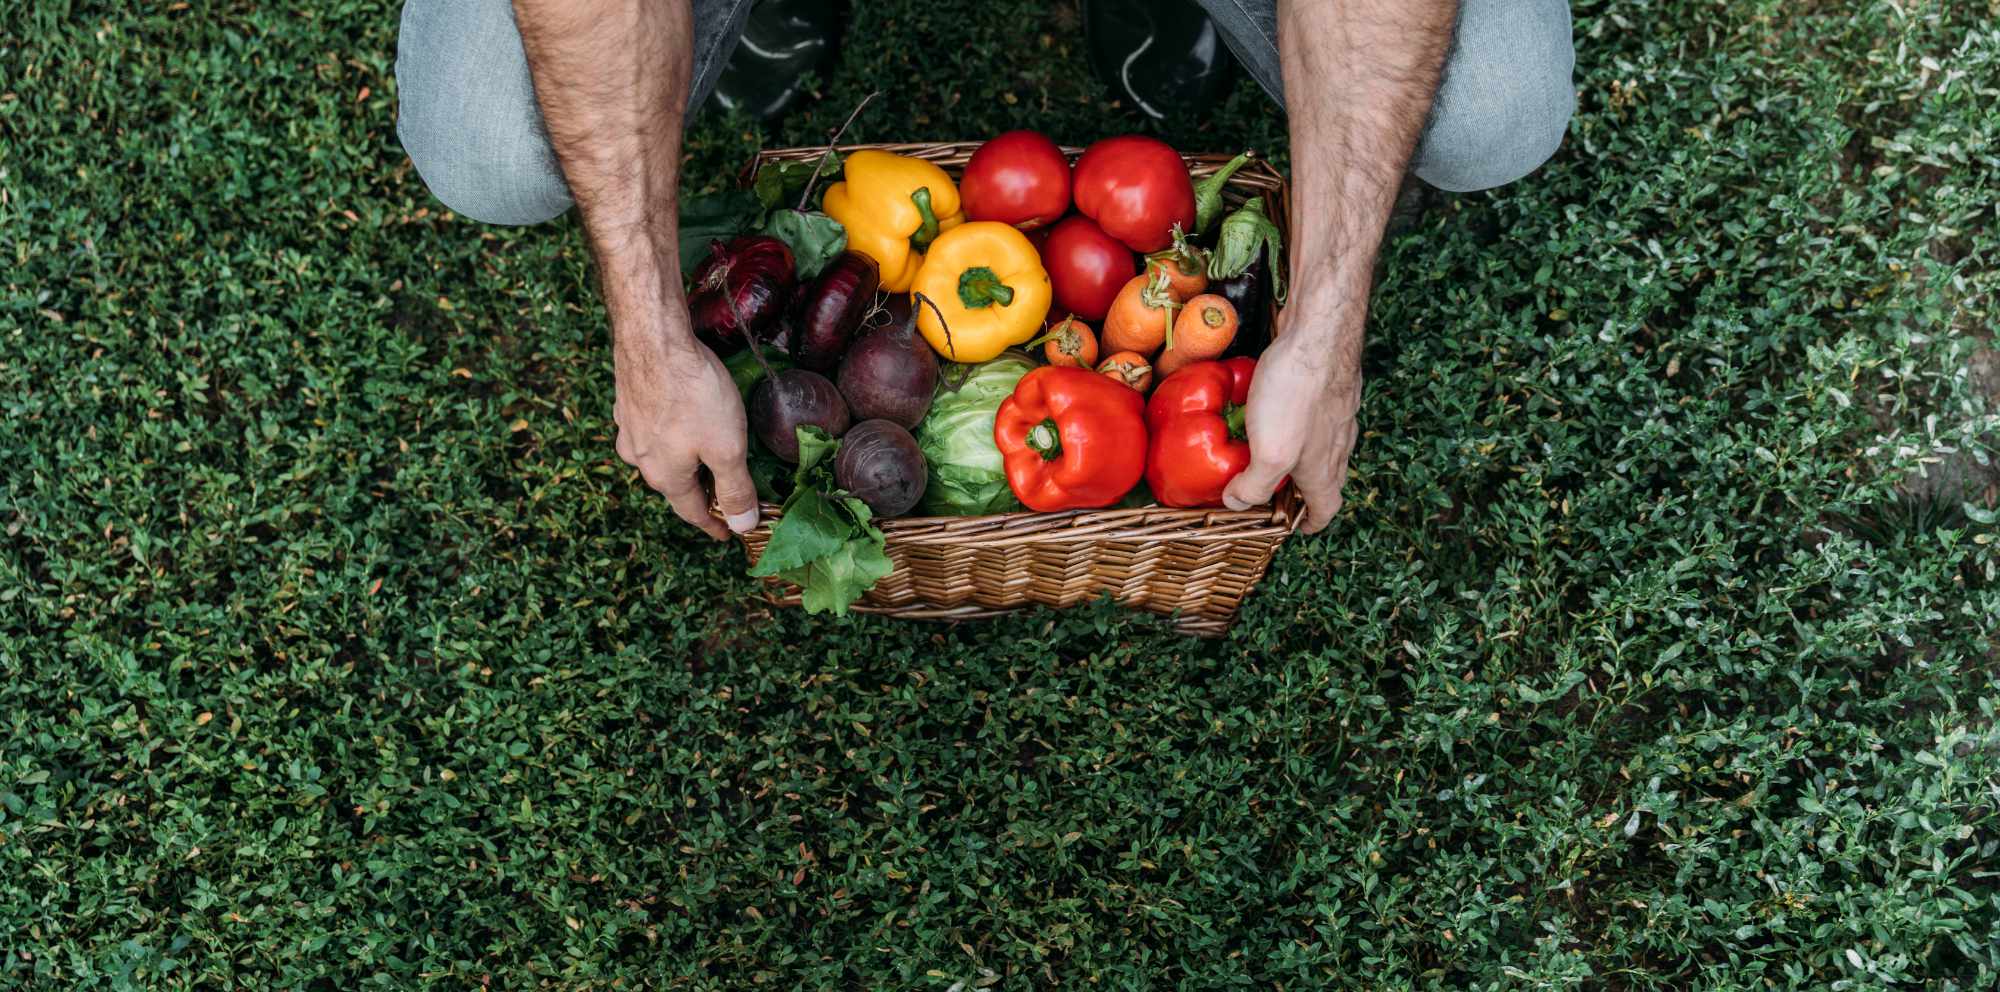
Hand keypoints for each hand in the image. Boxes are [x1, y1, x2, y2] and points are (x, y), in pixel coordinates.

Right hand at [613, 319, 758, 540]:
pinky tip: (679, 420)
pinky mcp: (626, 401)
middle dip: (699, 493)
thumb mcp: (727, 448)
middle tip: (723, 494)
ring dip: (681, 462)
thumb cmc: (693, 393)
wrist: (653, 337)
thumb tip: (742, 526)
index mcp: (665, 476)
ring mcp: (629, 428)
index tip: (728, 534)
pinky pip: (650, 428)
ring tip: (702, 457)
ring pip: (659, 456)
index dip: (716, 525)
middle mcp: (639, 458)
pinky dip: (668, 433)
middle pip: (675, 485)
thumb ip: (735, 488)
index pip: (693, 513)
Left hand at [1222, 289, 1361, 532]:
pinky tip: (1272, 410)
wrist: (1320, 334)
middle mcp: (1338, 445)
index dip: (1310, 523)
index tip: (1297, 527)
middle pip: (1323, 480)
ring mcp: (1337, 415)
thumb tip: (1236, 503)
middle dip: (1298, 490)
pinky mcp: (1328, 388)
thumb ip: (1254, 484)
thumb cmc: (1298, 394)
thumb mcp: (1271, 452)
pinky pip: (1312, 417)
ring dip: (1296, 456)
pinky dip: (1294, 424)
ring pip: (1319, 448)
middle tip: (1271, 489)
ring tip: (1265, 452)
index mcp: (1325, 470)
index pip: (1325, 510)